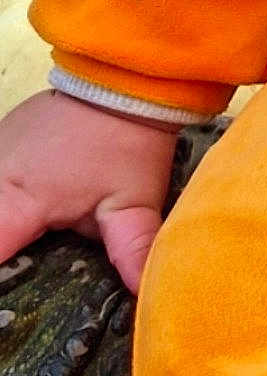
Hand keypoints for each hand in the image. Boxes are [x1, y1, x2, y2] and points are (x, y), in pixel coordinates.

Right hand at [0, 89, 181, 293]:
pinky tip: (22, 211)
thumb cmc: (128, 144)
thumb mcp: (133, 203)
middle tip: (25, 261)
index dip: (2, 274)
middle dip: (5, 245)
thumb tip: (144, 295)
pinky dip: (5, 201)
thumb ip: (131, 250)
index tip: (12, 295)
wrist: (125, 80)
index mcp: (20, 202)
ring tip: (29, 236)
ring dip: (6, 222)